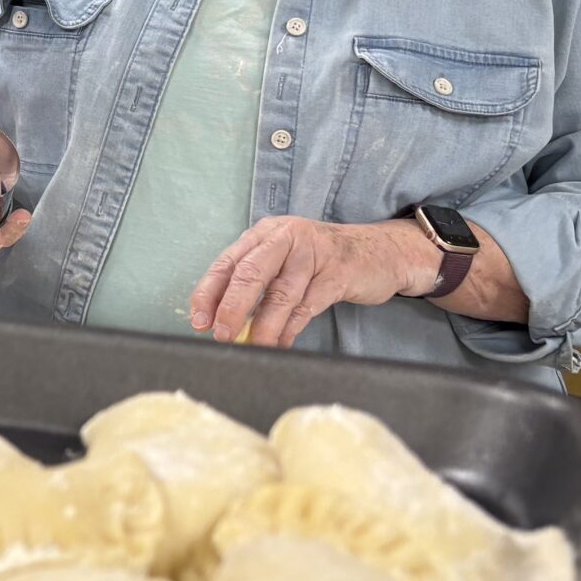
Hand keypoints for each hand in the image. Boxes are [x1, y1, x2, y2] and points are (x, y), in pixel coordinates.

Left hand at [190, 215, 432, 347]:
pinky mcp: (339, 273)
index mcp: (265, 234)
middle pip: (250, 273)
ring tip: (254, 347)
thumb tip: (221, 319)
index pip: (227, 262)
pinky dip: (291, 328)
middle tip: (222, 335)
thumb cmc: (322, 260)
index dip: (209, 292)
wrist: (381, 252)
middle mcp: (287, 237)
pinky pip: (308, 305)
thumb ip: (256, 282)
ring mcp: (314, 253)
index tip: (199, 320)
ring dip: (263, 326)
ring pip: (281, 294)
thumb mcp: (285, 260)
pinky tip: (281, 342)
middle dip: (231, 308)